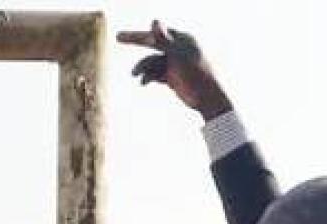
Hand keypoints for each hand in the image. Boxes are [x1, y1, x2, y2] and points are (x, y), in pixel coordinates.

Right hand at [117, 21, 231, 120]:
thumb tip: (153, 21)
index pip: (156, 33)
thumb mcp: (179, 56)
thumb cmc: (197, 74)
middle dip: (135, 41)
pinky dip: (148, 77)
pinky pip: (155, 73)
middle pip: (152, 43)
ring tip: (136, 76)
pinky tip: (143, 82)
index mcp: (182, 39)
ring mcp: (174, 63)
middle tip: (117, 37)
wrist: (208, 99)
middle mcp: (177, 49)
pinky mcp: (173, 77)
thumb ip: (165, 39)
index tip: (122, 35)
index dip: (139, 33)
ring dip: (143, 67)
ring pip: (152, 61)